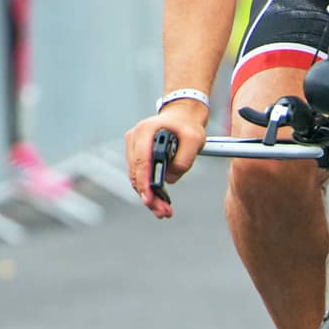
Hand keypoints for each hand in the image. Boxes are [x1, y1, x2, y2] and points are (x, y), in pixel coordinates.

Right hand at [125, 100, 208, 218]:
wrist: (182, 115)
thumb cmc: (187, 125)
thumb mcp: (195, 140)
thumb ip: (184, 159)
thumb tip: (169, 179)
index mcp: (146, 131)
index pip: (141, 161)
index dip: (144, 183)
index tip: (149, 200)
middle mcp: (134, 138)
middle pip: (137, 174)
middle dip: (148, 196)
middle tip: (163, 212)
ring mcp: (133, 146)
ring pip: (137, 178)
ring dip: (149, 196)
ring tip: (164, 211)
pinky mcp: (137, 155)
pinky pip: (140, 176)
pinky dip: (149, 190)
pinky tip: (160, 202)